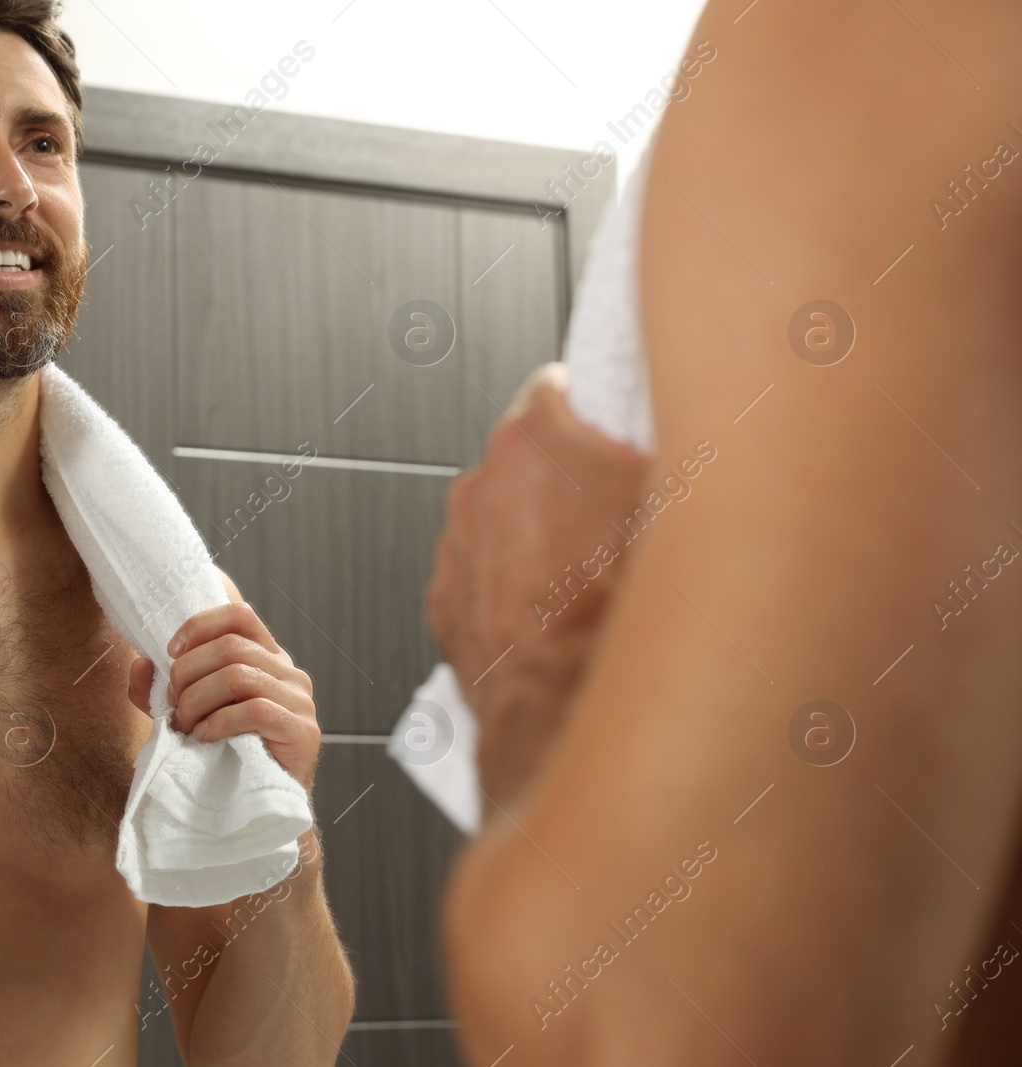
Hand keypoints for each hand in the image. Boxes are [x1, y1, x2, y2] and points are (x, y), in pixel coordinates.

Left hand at [127, 602, 319, 791]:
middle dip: (188, 674)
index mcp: (266, 657)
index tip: (170, 651)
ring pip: (238, 676)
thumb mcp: (185, 713)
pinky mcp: (302, 730)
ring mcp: (299, 699)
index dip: (200, 625)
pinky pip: (255, 710)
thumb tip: (140, 663)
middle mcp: (288, 671)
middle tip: (172, 705)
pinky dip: (220, 722)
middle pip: (230, 647)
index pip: (239, 615)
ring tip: (186, 725)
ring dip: (198, 700)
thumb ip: (158, 689)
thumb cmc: (226, 754)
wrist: (261, 806)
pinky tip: (205, 737)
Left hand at [426, 362, 647, 800]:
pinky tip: (560, 613)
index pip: (559, 385)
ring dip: (541, 533)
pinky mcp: (447, 602)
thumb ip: (680, 454)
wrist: (566, 719)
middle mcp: (480, 485)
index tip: (616, 429)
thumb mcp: (686, 512)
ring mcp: (456, 545)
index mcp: (531, 439)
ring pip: (506, 517)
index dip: (595, 408)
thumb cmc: (620, 620)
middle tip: (623, 515)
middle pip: (531, 455)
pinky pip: (486, 572)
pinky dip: (516, 584)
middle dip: (571, 476)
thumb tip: (707, 432)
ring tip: (595, 578)